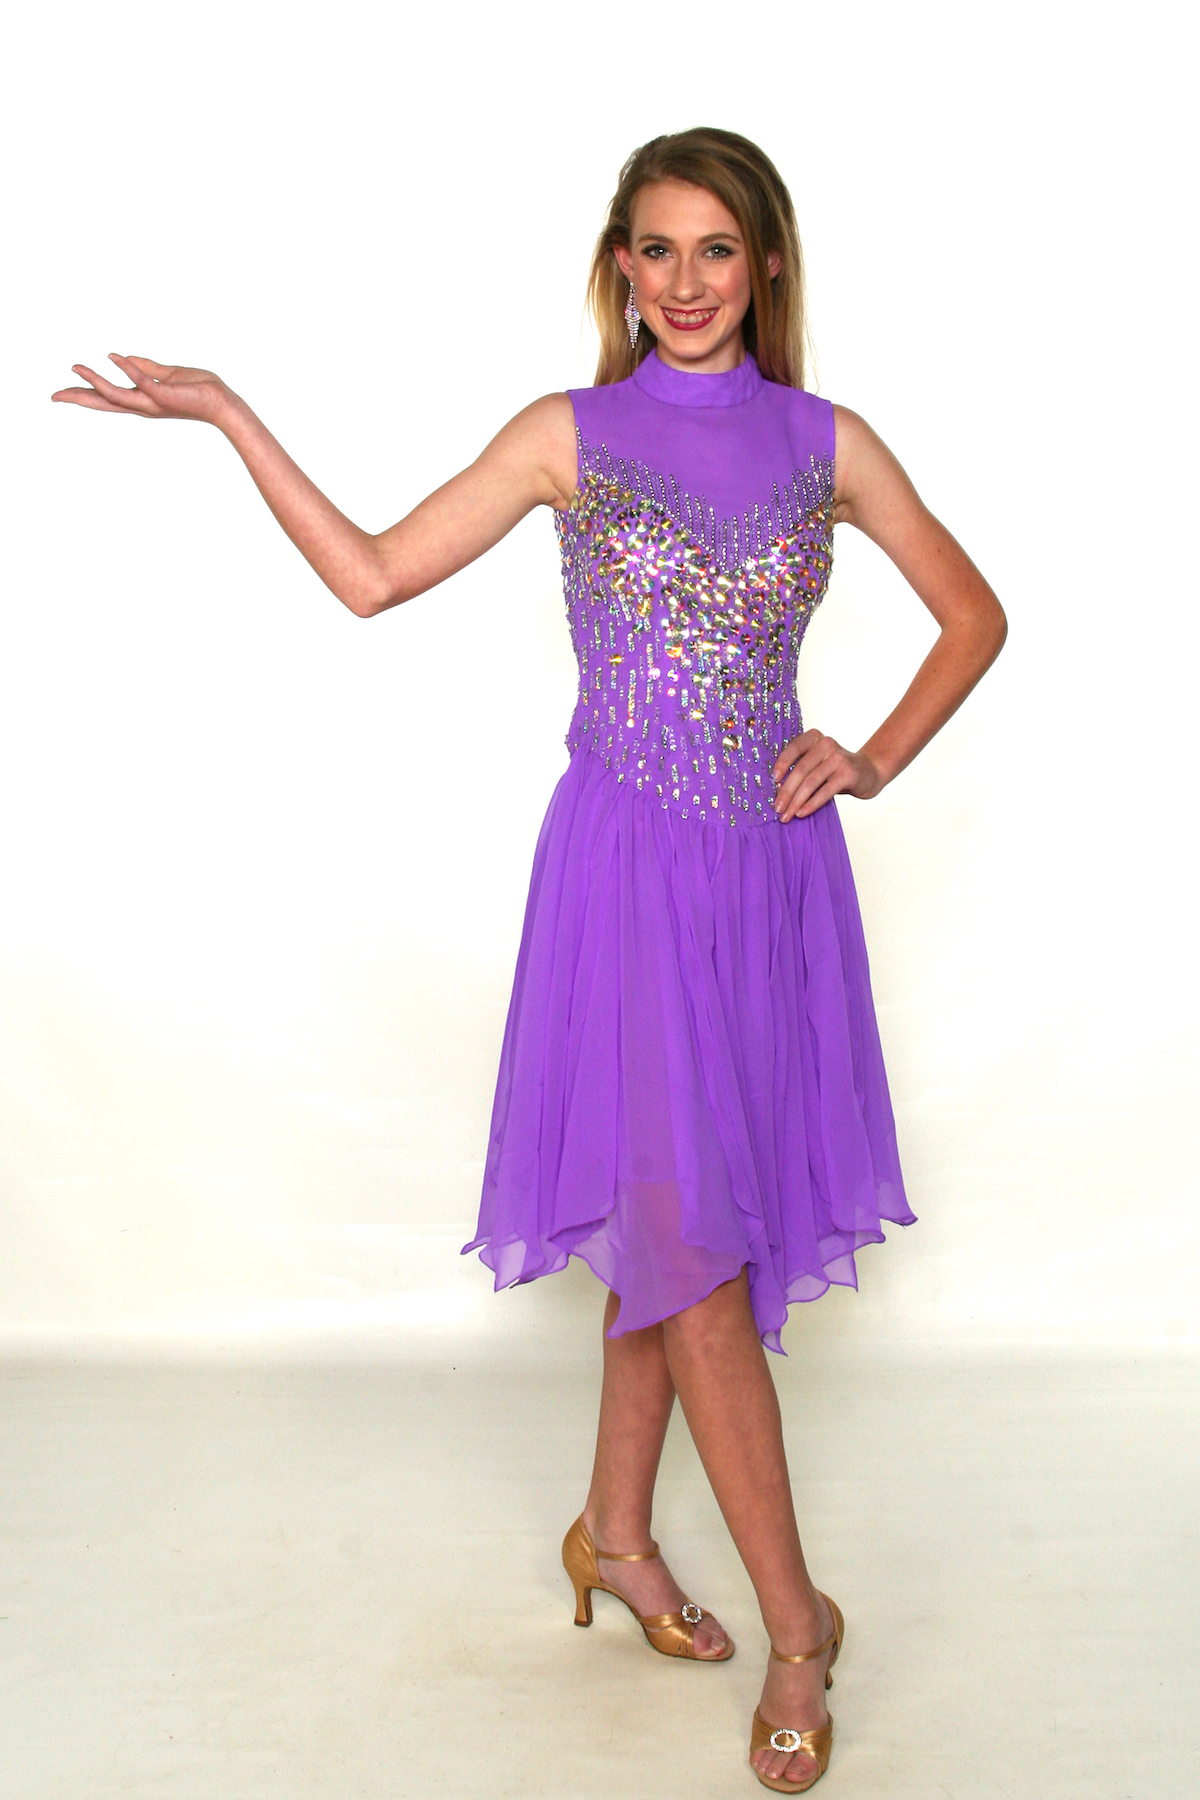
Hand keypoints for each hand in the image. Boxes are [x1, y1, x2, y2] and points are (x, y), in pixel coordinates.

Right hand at [51, 354, 233, 425]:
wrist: (224, 403)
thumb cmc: (200, 390)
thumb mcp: (168, 375)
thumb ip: (146, 367)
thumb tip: (122, 357)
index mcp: (143, 400)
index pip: (108, 398)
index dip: (84, 394)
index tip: (61, 394)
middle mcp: (144, 405)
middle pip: (105, 403)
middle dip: (79, 399)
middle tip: (54, 396)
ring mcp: (154, 402)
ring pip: (118, 395)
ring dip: (95, 381)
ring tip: (76, 366)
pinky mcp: (166, 395)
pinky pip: (143, 381)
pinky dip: (127, 368)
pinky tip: (112, 356)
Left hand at [771, 729, 883, 820]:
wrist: (869, 772)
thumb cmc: (836, 770)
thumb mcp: (818, 762)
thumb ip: (801, 768)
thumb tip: (777, 790)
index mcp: (815, 738)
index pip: (794, 748)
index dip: (782, 764)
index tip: (774, 780)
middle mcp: (826, 744)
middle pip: (801, 770)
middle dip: (786, 792)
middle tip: (778, 808)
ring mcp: (838, 758)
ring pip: (810, 782)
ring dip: (796, 801)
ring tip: (787, 815)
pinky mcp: (848, 774)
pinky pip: (825, 791)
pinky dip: (811, 804)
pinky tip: (802, 813)